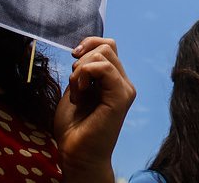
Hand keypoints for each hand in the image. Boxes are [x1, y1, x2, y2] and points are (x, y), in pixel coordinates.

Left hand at [55, 37, 135, 182]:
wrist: (76, 154)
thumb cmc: (74, 127)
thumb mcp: (75, 90)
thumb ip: (83, 71)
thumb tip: (82, 52)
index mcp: (114, 80)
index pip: (109, 46)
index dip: (90, 44)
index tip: (73, 57)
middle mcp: (123, 82)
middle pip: (106, 47)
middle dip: (82, 61)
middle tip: (75, 86)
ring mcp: (124, 89)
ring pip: (104, 54)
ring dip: (80, 70)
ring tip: (77, 94)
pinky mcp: (120, 96)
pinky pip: (103, 68)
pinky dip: (84, 75)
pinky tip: (79, 95)